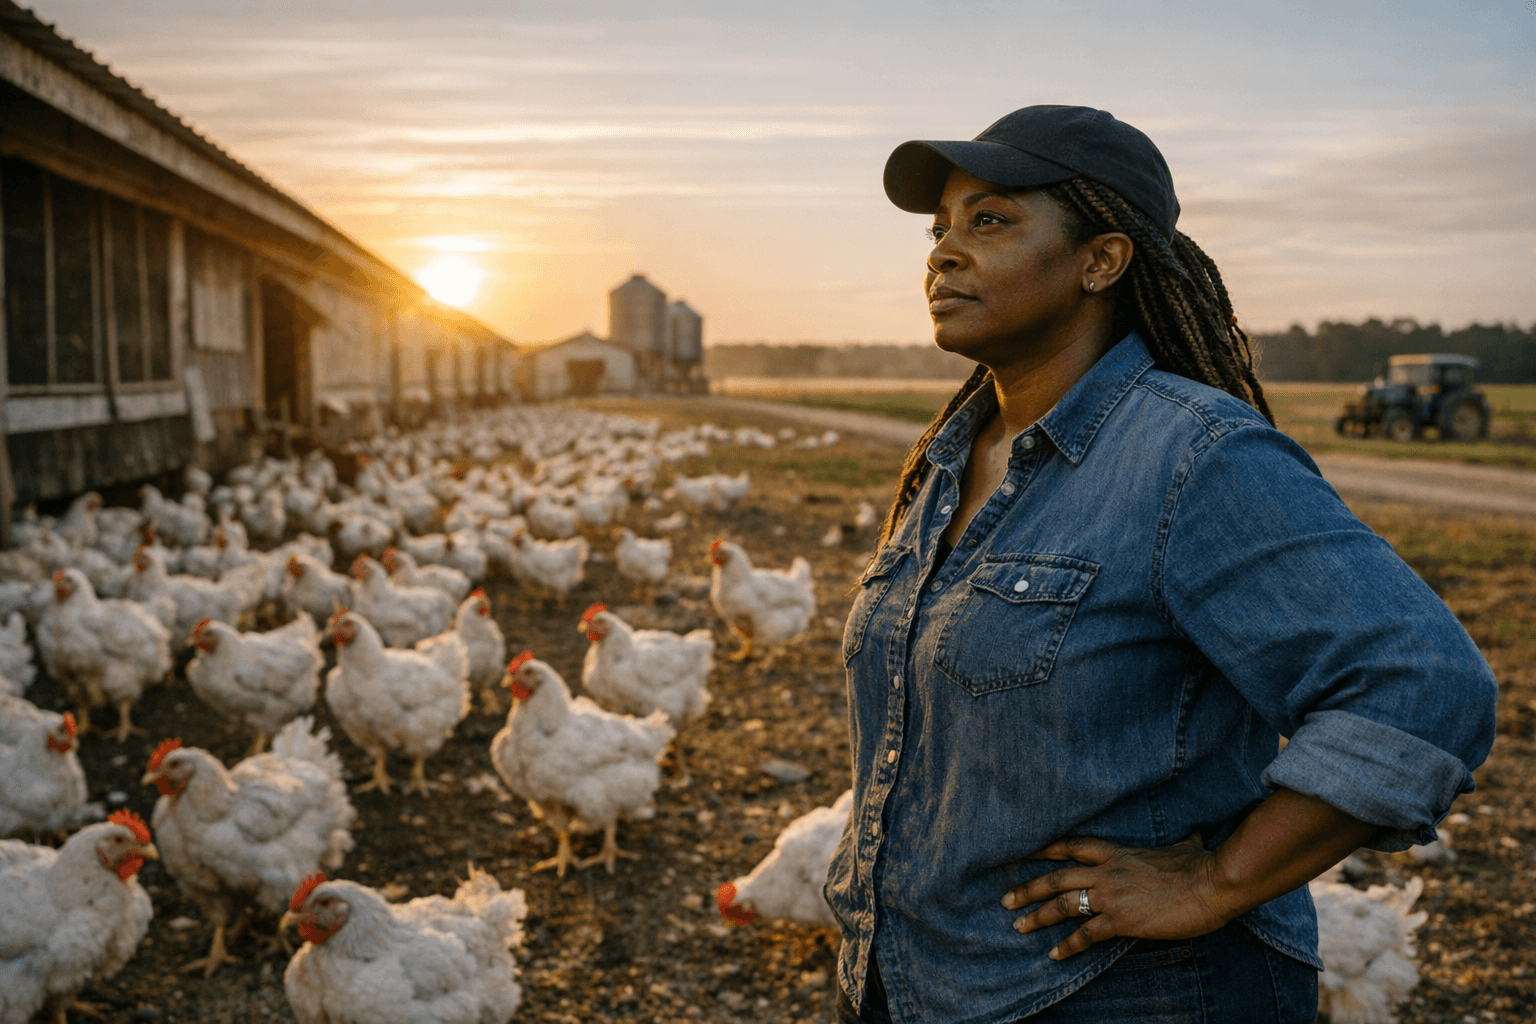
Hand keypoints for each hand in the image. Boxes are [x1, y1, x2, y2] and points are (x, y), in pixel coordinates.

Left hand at [1002, 832, 1232, 960]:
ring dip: (1037, 916)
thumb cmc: (1200, 866)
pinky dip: (1067, 946)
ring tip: (1018, 925)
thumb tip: (1194, 835)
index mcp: (1117, 853)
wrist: (1210, 884)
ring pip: (1062, 905)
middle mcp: (1106, 872)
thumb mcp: (1185, 848)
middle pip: (1056, 878)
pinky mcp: (1120, 921)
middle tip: (1006, 899)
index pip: (1071, 847)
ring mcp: (1110, 896)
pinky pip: (1085, 935)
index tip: (1023, 854)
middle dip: (1028, 888)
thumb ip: (1181, 844)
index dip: (1045, 850)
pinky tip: (1054, 954)